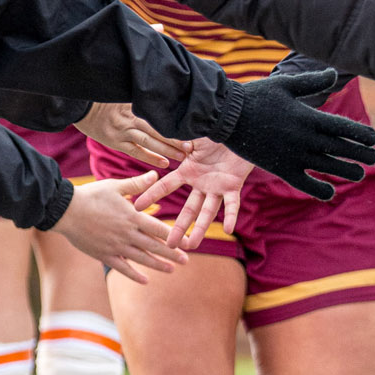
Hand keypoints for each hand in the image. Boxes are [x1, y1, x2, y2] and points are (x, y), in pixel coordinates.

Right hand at [51, 175, 188, 284]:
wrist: (66, 210)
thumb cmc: (91, 195)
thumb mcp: (116, 186)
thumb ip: (137, 184)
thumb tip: (156, 175)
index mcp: (132, 216)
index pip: (158, 229)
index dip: (174, 236)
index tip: (187, 242)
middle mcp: (127, 234)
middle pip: (154, 246)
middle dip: (172, 254)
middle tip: (186, 261)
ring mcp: (116, 246)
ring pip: (141, 259)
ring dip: (158, 265)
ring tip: (171, 270)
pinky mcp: (104, 255)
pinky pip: (122, 268)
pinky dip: (134, 275)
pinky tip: (145, 280)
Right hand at [73, 102, 187, 168]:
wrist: (79, 106)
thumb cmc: (102, 98)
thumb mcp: (122, 92)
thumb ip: (139, 97)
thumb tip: (161, 90)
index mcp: (134, 105)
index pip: (160, 114)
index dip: (176, 121)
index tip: (191, 126)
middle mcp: (130, 118)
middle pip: (158, 129)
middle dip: (176, 138)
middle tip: (193, 146)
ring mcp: (122, 132)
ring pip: (150, 141)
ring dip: (167, 149)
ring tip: (183, 156)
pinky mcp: (115, 142)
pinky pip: (136, 151)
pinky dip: (150, 157)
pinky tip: (164, 162)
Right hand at [128, 140, 253, 248]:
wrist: (238, 128)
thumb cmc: (216, 129)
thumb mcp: (191, 135)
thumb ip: (175, 139)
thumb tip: (155, 133)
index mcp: (188, 171)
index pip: (166, 186)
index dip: (152, 195)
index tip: (136, 207)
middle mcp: (201, 183)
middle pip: (188, 209)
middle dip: (179, 227)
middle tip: (168, 244)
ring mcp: (217, 187)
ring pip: (207, 212)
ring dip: (200, 229)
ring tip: (191, 246)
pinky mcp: (234, 186)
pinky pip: (232, 204)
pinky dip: (231, 216)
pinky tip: (229, 230)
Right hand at [224, 71, 374, 199]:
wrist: (227, 115)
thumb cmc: (256, 96)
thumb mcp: (286, 84)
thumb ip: (312, 81)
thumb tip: (335, 73)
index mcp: (308, 117)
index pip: (343, 127)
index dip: (360, 134)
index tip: (373, 139)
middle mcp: (305, 138)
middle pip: (340, 149)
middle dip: (360, 154)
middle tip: (373, 159)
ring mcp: (294, 155)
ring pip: (328, 167)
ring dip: (346, 172)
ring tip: (358, 174)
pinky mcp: (281, 168)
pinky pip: (305, 183)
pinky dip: (319, 189)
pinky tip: (329, 192)